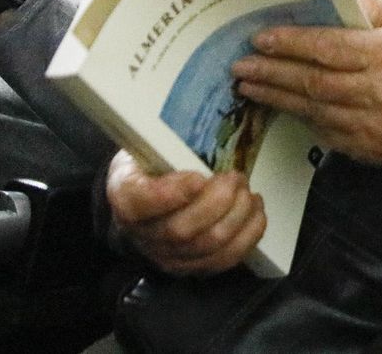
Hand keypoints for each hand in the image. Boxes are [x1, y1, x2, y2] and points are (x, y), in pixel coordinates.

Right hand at [105, 151, 265, 275]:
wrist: (147, 194)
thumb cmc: (154, 163)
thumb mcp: (148, 143)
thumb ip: (163, 139)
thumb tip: (194, 115)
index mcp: (125, 196)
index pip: (138, 203)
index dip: (170, 194)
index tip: (198, 178)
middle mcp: (142, 233)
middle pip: (181, 230)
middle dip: (217, 202)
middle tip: (235, 177)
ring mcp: (167, 255)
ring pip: (208, 246)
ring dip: (237, 216)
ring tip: (247, 191)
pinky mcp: (192, 266)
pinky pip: (224, 260)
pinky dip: (248, 235)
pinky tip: (255, 211)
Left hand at [230, 0, 381, 166]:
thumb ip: (367, 9)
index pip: (329, 48)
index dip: (291, 43)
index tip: (261, 38)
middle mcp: (377, 92)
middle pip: (313, 82)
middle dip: (272, 73)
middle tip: (241, 66)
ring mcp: (371, 125)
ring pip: (313, 110)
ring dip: (276, 98)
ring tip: (249, 87)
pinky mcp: (367, 148)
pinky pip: (324, 133)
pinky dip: (300, 119)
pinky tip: (280, 107)